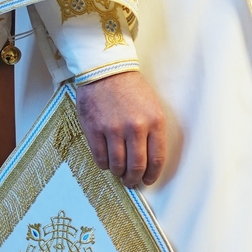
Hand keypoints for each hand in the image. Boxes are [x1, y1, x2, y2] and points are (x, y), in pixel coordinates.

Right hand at [75, 69, 167, 187]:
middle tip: (131, 181)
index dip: (152, 175)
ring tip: (119, 172)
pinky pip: (100, 158)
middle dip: (134, 179)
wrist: (107, 71)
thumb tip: (149, 161)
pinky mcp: (94, 129)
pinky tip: (107, 162)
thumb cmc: (131, 89)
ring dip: (119, 173)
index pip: (156, 159)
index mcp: (154, 121)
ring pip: (117, 165)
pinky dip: (104, 165)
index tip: (148, 180)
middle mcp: (135, 127)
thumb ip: (153, 132)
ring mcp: (113, 129)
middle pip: (136, 166)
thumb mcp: (153, 106)